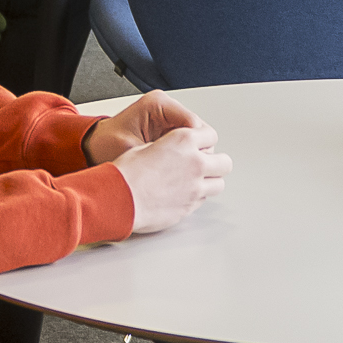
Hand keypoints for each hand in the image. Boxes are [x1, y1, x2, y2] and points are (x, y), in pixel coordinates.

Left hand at [82, 91, 204, 166]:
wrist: (96, 145)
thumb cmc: (107, 143)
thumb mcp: (130, 149)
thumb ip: (154, 154)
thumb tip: (178, 165)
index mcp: (158, 104)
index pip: (193, 123)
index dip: (194, 146)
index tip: (188, 163)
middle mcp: (167, 108)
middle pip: (200, 130)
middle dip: (194, 151)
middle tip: (181, 170)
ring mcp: (171, 119)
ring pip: (197, 139)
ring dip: (189, 155)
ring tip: (175, 170)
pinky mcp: (171, 130)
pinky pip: (188, 144)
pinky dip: (184, 156)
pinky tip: (173, 167)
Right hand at [109, 126, 229, 235]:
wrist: (118, 198)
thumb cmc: (125, 173)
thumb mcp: (144, 147)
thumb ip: (167, 148)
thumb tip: (171, 152)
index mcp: (183, 141)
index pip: (211, 135)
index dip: (205, 140)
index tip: (200, 145)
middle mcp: (194, 163)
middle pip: (224, 162)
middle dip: (216, 163)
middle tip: (205, 165)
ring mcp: (195, 187)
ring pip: (219, 184)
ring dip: (210, 182)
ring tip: (195, 182)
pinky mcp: (189, 207)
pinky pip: (203, 200)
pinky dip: (196, 197)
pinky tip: (182, 195)